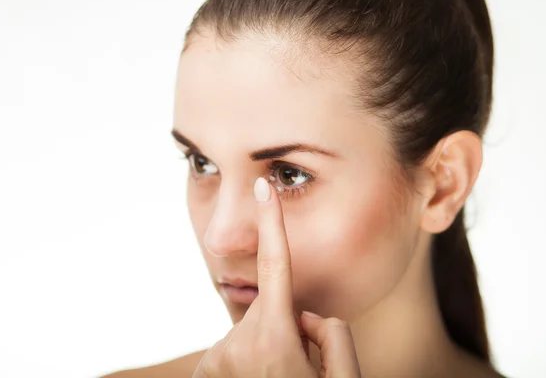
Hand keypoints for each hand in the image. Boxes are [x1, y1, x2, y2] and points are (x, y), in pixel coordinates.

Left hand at [192, 177, 361, 377]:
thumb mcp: (343, 377)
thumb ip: (334, 334)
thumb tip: (305, 316)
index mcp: (275, 336)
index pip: (275, 265)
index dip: (273, 222)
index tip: (263, 186)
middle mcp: (240, 341)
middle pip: (266, 310)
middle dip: (283, 326)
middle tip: (297, 364)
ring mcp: (218, 357)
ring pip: (250, 332)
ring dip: (265, 348)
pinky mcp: (203, 370)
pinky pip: (233, 350)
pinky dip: (247, 362)